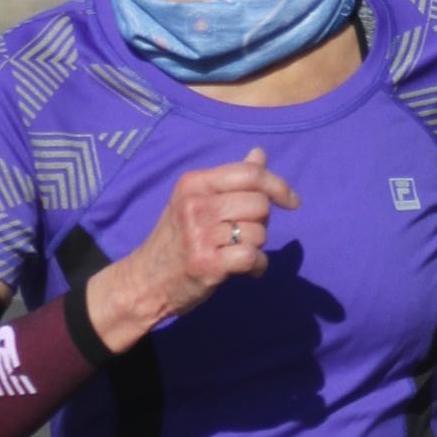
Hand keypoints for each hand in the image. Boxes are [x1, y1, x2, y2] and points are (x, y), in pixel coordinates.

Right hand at [86, 152, 300, 350]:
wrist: (146, 281)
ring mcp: (200, 235)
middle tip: (243, 235)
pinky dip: (256, 267)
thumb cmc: (176, 239)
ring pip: (258, 232)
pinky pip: (252, 257)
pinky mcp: (207, 264)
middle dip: (261, 222)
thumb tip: (259, 155)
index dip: (278, 185)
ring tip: (236, 253)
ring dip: (256, 247)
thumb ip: (230, 180)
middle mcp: (196, 205)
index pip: (249, 174)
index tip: (291, 200)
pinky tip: (246, 270)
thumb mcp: (195, 200)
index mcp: (194, 183)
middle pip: (259, 203)